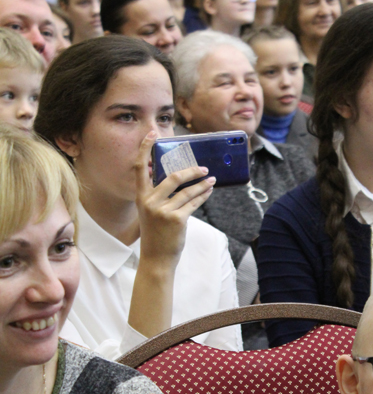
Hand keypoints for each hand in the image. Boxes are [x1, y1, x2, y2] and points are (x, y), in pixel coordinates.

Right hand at [135, 131, 215, 269]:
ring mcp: (163, 211)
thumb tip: (179, 179)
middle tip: (203, 168)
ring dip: (202, 184)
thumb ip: (158, 196)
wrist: (157, 259)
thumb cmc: (156, 235)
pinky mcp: (176, 220)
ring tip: (211, 180)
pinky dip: (203, 196)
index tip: (152, 135)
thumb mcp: (150, 213)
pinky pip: (193, 203)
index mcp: (140, 198)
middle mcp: (149, 202)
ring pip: (187, 191)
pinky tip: (209, 191)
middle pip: (172, 177)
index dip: (145, 149)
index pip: (139, 168)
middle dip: (191, 171)